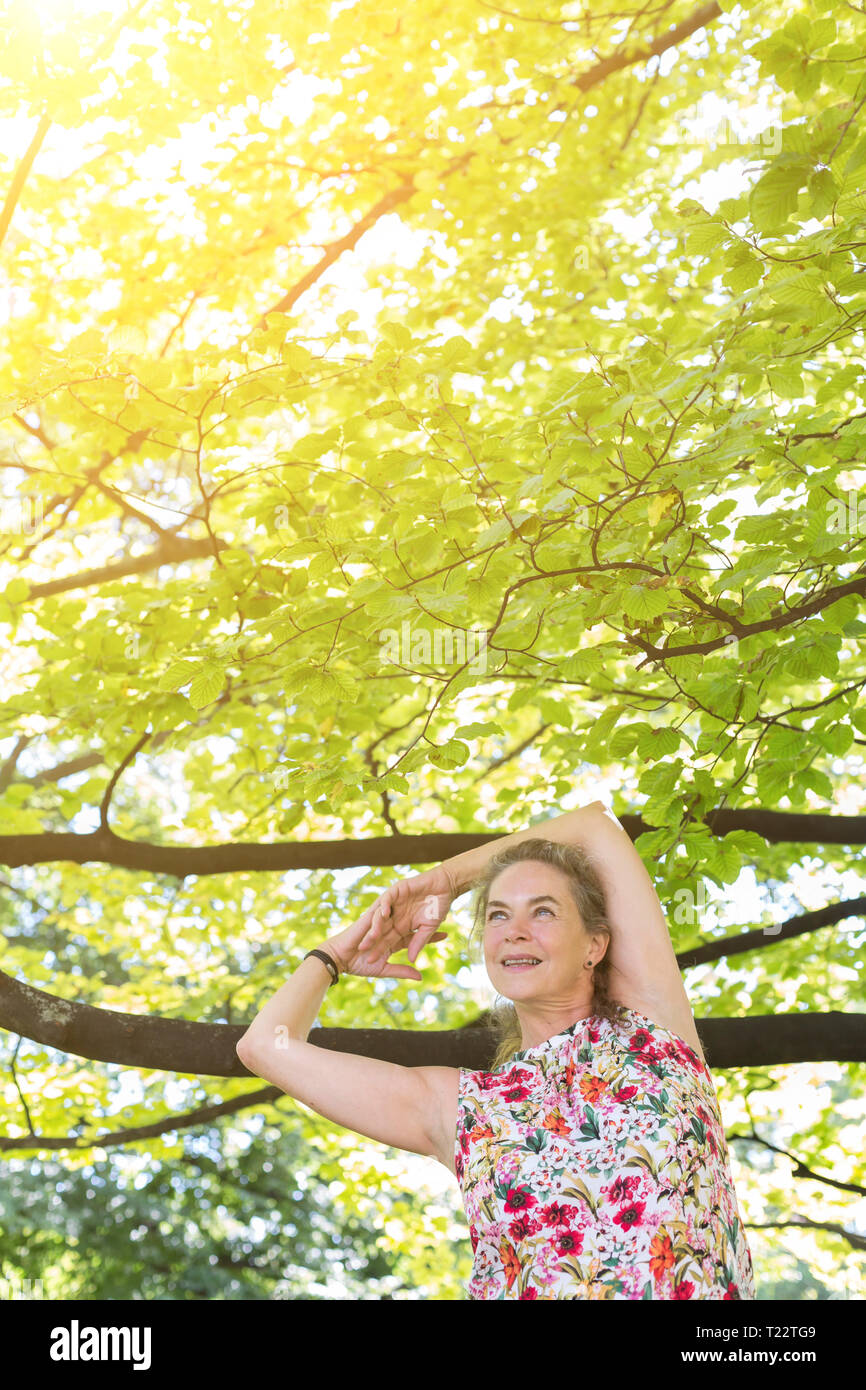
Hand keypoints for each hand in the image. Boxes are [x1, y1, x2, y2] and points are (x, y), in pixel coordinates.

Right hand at [324, 895, 447, 981]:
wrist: (339, 958)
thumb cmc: (358, 964)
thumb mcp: (384, 969)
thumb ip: (402, 971)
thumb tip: (420, 977)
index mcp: (391, 941)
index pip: (414, 937)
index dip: (429, 936)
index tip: (445, 935)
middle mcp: (388, 928)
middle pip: (412, 922)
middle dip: (427, 919)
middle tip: (445, 913)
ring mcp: (380, 921)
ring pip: (402, 911)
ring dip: (415, 906)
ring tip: (430, 899)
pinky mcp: (371, 915)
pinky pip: (385, 906)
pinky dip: (396, 902)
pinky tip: (408, 897)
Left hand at [352, 865, 457, 969]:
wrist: (445, 886)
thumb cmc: (438, 907)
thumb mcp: (428, 928)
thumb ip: (418, 942)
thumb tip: (412, 960)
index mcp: (401, 925)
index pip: (387, 940)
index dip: (379, 949)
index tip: (370, 961)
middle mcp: (394, 915)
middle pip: (380, 929)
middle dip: (371, 939)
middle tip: (361, 949)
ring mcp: (394, 902)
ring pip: (380, 915)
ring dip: (376, 925)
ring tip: (371, 936)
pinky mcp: (396, 890)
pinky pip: (387, 899)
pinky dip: (385, 906)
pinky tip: (384, 914)